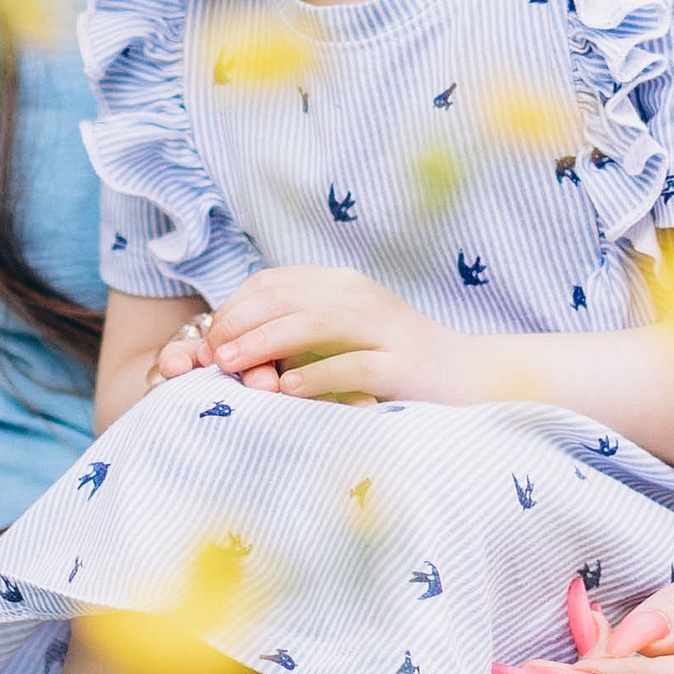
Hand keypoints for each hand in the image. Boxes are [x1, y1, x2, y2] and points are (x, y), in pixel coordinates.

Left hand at [176, 264, 463, 406]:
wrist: (467, 374)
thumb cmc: (393, 360)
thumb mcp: (342, 334)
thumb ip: (297, 329)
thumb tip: (233, 343)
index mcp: (341, 284)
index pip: (272, 282)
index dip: (233, 307)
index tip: (207, 339)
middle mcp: (360, 297)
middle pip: (284, 298)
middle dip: (239, 324)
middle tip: (209, 355)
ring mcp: (383, 328)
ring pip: (312, 323)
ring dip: (264, 343)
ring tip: (231, 366)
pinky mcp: (401, 364)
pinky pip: (353, 365)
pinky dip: (316, 375)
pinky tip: (288, 390)